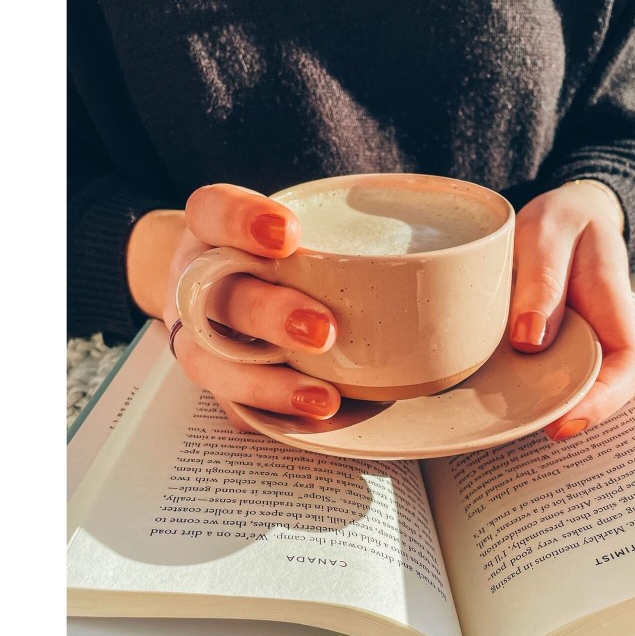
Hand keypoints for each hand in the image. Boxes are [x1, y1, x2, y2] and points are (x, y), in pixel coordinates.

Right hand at [162, 184, 340, 429]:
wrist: (228, 289)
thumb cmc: (277, 256)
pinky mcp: (216, 382)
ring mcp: (198, 338)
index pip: (212, 212)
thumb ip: (334, 235)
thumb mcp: (290, 230)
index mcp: (211, 232)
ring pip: (210, 363)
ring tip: (323, 398)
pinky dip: (275, 417)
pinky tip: (319, 422)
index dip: (241, 222)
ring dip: (267, 383)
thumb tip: (436, 258)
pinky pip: (232, 408)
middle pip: (218, 297)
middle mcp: (197, 284)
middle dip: (270, 315)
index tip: (288, 235)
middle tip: (323, 331)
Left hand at [509, 180, 634, 439]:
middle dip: (565, 415)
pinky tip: (494, 393)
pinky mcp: (557, 345)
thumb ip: (542, 282)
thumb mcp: (547, 233)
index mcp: (613, 304)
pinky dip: (527, 389)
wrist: (568, 213)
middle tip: (513, 427)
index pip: (629, 366)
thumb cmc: (563, 220)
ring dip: (543, 406)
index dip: (602, 402)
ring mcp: (581, 342)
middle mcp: (603, 332)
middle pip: (602, 391)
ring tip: (499, 417)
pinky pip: (549, 374)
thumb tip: (529, 342)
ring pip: (573, 388)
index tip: (561, 424)